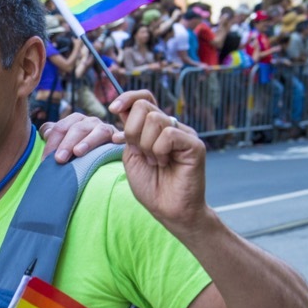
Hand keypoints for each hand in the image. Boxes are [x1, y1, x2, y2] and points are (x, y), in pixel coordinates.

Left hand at [39, 112, 122, 162]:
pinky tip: (116, 140)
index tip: (45, 159)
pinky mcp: (119, 138)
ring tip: (78, 152)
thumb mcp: (63, 141)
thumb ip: (53, 135)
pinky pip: (121, 135)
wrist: (101, 154)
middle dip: (66, 143)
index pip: (61, 128)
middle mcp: (90, 122)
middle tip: (59, 159)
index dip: (52, 143)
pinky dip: (120, 136)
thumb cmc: (77, 150)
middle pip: (77, 129)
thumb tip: (45, 132)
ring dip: (88, 141)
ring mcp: (105, 129)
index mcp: (75, 121)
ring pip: (98, 131)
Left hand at [108, 90, 206, 230]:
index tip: (113, 109)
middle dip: (132, 132)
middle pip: (144, 107)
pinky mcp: (194, 144)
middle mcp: (171, 126)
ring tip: (155, 162)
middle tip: (141, 154)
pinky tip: (165, 163)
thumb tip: (120, 109)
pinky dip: (159, 151)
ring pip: (154, 120)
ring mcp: (184, 134)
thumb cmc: (150, 186)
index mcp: (155, 128)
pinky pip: (168, 134)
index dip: (127, 97)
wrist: (167, 209)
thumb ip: (128, 133)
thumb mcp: (131, 155)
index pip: (144, 97)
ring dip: (146, 146)